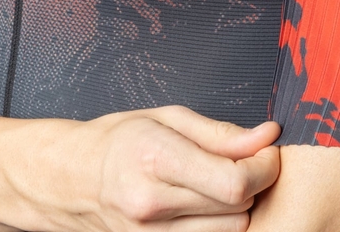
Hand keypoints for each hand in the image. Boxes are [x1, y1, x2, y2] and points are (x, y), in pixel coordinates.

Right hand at [36, 106, 280, 231]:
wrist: (72, 178)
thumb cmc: (120, 139)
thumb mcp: (169, 118)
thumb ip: (221, 132)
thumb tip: (267, 135)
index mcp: (157, 160)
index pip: (234, 182)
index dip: (264, 167)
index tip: (268, 150)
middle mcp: (152, 205)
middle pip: (238, 209)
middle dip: (255, 184)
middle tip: (248, 161)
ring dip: (239, 208)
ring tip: (223, 182)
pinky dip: (218, 225)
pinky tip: (208, 204)